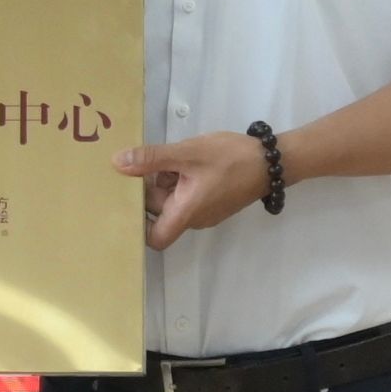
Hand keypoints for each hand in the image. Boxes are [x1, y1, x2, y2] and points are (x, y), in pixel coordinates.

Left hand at [119, 129, 273, 250]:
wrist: (272, 160)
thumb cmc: (230, 159)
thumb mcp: (187, 153)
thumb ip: (152, 159)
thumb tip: (117, 163)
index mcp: (186, 213)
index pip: (155, 238)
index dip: (138, 226)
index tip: (127, 201)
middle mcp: (194, 218)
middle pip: (160, 212)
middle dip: (151, 188)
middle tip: (146, 162)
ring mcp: (205, 210)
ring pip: (173, 200)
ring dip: (166, 180)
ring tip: (169, 157)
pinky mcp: (213, 200)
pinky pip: (187, 194)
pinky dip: (180, 178)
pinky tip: (183, 159)